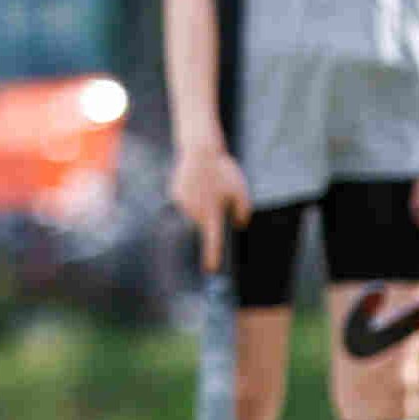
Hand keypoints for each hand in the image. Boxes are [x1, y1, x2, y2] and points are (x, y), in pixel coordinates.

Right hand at [172, 136, 249, 268]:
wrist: (200, 151)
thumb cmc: (223, 171)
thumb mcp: (241, 190)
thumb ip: (243, 212)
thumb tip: (239, 224)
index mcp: (212, 214)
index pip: (212, 241)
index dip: (212, 256)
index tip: (210, 268)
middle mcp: (195, 213)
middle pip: (205, 221)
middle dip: (212, 212)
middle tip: (219, 192)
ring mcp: (183, 204)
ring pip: (195, 210)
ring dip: (202, 202)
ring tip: (208, 182)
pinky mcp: (175, 194)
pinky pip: (186, 200)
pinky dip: (192, 193)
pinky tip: (197, 179)